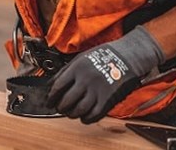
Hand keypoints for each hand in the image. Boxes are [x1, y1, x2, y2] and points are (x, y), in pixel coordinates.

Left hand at [46, 26, 164, 123]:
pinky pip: (94, 114)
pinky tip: (83, 116)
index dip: (51, 97)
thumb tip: (51, 84)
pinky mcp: (108, 99)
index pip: (58, 87)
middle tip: (60, 108)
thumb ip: (65, 71)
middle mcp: (86, 80)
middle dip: (60, 107)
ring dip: (72, 114)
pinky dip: (86, 119)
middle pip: (67, 101)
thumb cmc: (103, 56)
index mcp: (77, 68)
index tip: (49, 101)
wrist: (127, 57)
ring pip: (79, 110)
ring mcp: (97, 90)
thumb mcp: (81, 58)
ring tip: (70, 112)